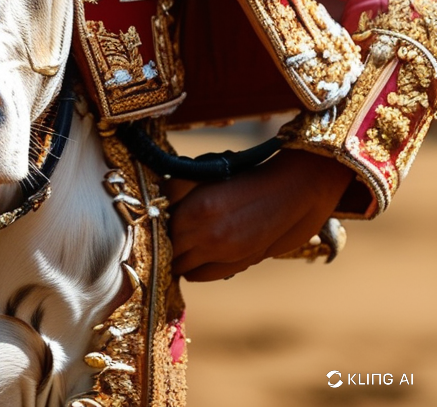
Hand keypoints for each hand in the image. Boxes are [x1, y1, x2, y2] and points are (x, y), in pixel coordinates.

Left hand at [168, 148, 352, 281]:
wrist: (296, 191)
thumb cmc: (250, 173)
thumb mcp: (208, 173)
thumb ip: (180, 188)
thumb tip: (159, 199)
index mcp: (197, 208)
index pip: (158, 224)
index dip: (154, 220)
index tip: (151, 217)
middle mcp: (208, 235)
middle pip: (167, 248)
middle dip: (162, 240)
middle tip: (159, 233)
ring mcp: (224, 253)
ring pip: (181, 265)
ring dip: (176, 256)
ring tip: (175, 246)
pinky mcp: (239, 263)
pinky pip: (202, 275)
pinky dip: (193, 269)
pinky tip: (192, 258)